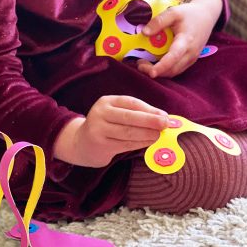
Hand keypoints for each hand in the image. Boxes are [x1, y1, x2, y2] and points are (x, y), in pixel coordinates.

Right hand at [54, 95, 168, 167]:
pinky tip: (150, 142)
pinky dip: (140, 144)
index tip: (164, 115)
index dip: (149, 109)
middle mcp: (100, 113)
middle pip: (129, 117)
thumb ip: (136, 113)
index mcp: (107, 101)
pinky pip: (125, 144)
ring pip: (128, 132)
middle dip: (150, 121)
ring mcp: (98, 130)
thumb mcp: (117, 113)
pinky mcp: (100, 145)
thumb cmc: (107, 125)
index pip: (131, 103)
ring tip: (160, 135)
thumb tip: (163, 116)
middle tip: (166, 124)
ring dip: (147, 134)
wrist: (81, 143)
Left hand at [137, 0, 221, 78]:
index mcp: (186, 41)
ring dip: (159, 72)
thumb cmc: (190, 13)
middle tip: (139, 64)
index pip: (174, 57)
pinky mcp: (191, 59)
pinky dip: (166, 69)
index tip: (150, 72)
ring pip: (174, 72)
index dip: (162, 66)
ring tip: (144, 64)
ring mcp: (192, 58)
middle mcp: (190, 53)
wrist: (207, 15)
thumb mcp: (174, 12)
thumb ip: (159, 21)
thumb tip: (144, 32)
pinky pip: (177, 69)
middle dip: (155, 71)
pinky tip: (155, 63)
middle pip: (172, 69)